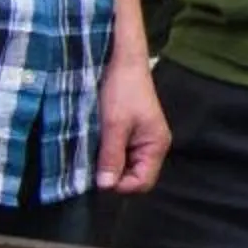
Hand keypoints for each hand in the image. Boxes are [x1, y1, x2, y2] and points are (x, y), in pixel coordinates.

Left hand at [94, 51, 170, 193]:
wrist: (121, 60)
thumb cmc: (122, 90)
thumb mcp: (114, 125)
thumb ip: (111, 157)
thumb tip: (105, 187)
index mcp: (156, 145)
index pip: (141, 183)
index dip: (119, 185)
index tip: (97, 175)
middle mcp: (152, 146)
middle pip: (133, 176)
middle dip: (112, 174)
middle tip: (92, 161)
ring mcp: (141, 139)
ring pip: (124, 165)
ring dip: (107, 162)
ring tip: (93, 149)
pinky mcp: (130, 132)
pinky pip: (119, 153)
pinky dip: (106, 151)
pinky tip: (95, 141)